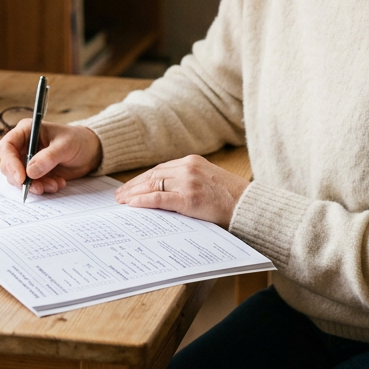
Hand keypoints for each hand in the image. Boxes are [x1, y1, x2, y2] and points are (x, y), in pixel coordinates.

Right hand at [0, 121, 101, 194]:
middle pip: (8, 166)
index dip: (10, 163)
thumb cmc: (78, 140)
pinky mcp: (35, 173)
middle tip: (39, 187)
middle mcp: (23, 146)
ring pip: (18, 178)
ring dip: (34, 186)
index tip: (22, 178)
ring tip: (54, 184)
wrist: (90, 152)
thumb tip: (30, 172)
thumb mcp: (65, 146)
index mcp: (26, 131)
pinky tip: (58, 183)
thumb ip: (48, 158)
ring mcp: (27, 160)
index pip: (7, 147)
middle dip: (22, 179)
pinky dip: (43, 187)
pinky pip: (31, 185)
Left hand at [115, 155, 248, 227]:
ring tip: (122, 201)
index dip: (142, 179)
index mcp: (192, 161)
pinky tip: (133, 205)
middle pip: (153, 175)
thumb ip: (188, 180)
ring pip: (153, 185)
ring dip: (134, 193)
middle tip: (119, 195)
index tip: (130, 187)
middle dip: (134, 186)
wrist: (249, 206)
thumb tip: (165, 191)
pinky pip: (159, 199)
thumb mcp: (208, 180)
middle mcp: (188, 168)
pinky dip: (144, 201)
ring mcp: (188, 182)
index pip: (160, 169)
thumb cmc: (231, 198)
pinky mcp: (189, 199)